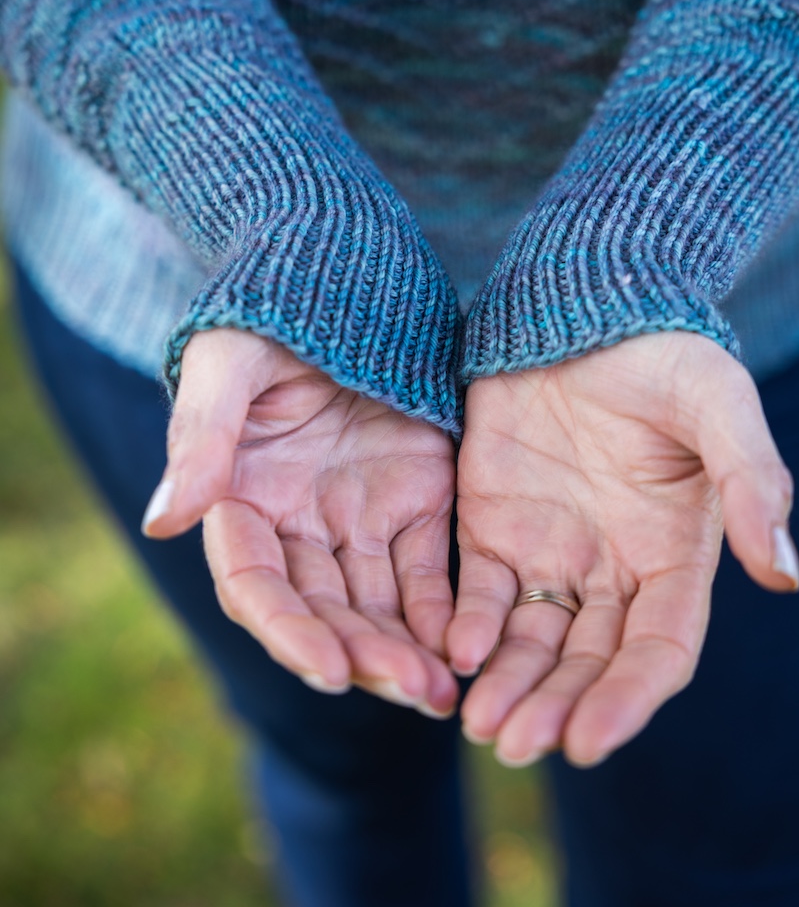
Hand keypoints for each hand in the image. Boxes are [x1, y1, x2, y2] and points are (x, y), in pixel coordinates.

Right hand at [142, 328, 458, 716]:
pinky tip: (468, 646)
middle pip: (324, 612)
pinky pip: (429, 567)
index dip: (289, 632)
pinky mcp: (414, 496)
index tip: (331, 671)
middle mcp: (298, 523)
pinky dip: (445, 611)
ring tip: (444, 694)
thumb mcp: (227, 364)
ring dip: (406, 651)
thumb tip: (160, 523)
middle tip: (413, 692)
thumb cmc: (267, 313)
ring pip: (378, 604)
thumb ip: (201, 439)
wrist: (339, 272)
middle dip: (362, 657)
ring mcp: (358, 515)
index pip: (257, 586)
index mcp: (242, 499)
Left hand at [447, 332, 797, 766]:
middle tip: (515, 746)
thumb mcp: (715, 404)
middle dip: (555, 706)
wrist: (580, 305)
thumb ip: (749, 480)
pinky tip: (451, 650)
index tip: (589, 743)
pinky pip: (476, 589)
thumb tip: (787, 572)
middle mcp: (611, 568)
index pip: (657, 649)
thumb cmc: (660, 351)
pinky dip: (464, 624)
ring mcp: (548, 550)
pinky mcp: (490, 524)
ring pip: (528, 640)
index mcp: (673, 554)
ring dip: (506, 685)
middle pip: (586, 660)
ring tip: (477, 725)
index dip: (628, 698)